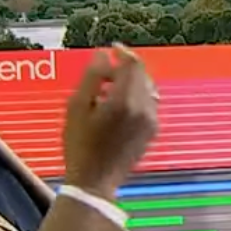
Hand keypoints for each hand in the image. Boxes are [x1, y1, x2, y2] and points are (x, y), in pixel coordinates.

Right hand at [62, 44, 159, 202]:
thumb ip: (93, 76)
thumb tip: (103, 55)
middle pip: (142, 75)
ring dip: (131, 82)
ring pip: (147, 88)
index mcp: (124, 101)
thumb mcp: (77, 106)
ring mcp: (151, 121)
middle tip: (103, 73)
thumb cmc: (79, 145)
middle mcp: (144, 109)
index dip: (123, 53)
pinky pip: (149, 103)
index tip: (111, 50)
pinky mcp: (152, 130)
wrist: (95, 181)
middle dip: (125, 68)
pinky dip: (136, 96)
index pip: (133, 65)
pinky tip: (117, 106)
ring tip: (107, 91)